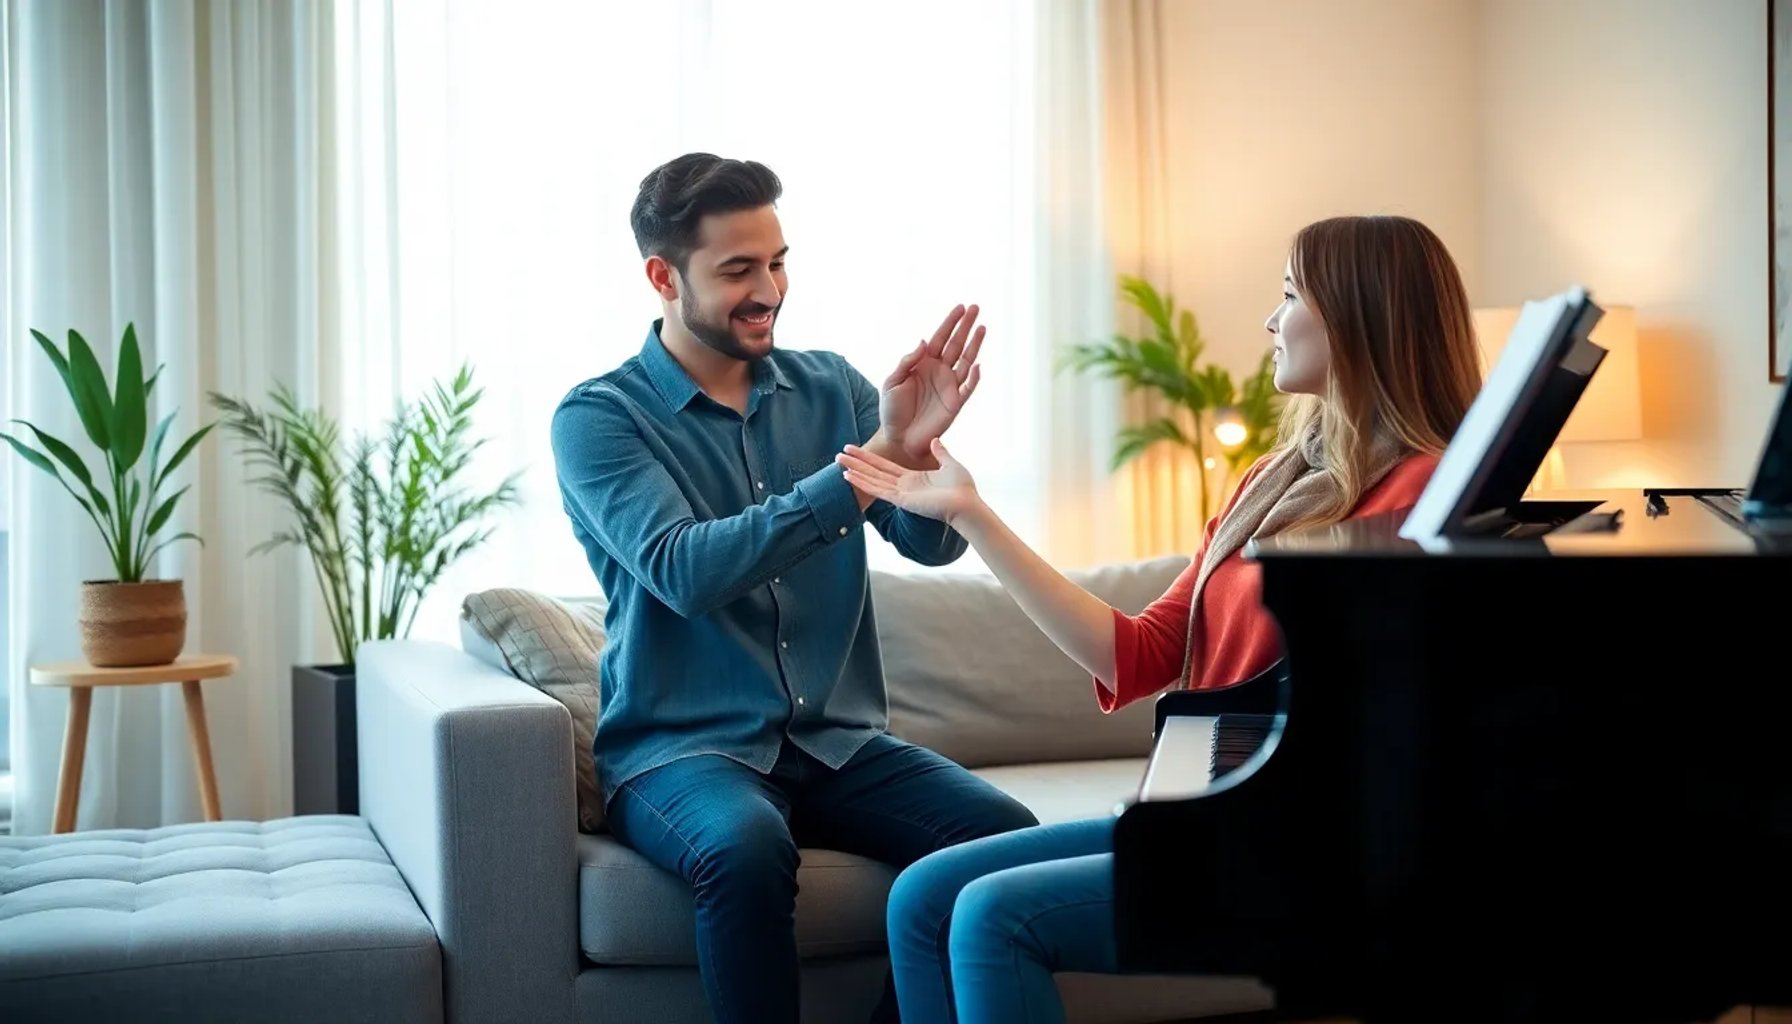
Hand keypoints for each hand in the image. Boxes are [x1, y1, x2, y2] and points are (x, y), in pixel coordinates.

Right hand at [836, 437, 981, 524]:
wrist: (967, 504)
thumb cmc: (962, 489)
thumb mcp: (950, 464)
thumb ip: (940, 452)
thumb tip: (935, 440)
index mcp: (913, 478)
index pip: (885, 466)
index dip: (870, 458)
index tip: (855, 450)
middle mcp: (903, 486)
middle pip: (874, 472)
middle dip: (857, 464)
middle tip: (838, 456)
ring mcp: (901, 494)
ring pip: (872, 480)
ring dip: (855, 472)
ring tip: (838, 464)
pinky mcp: (901, 499)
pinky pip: (878, 490)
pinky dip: (863, 483)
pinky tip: (849, 477)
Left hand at [879, 304, 984, 464]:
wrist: (898, 438)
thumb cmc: (892, 410)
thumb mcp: (892, 382)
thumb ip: (906, 361)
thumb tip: (923, 342)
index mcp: (924, 363)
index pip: (939, 338)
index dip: (949, 323)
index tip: (960, 307)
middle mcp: (939, 371)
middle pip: (956, 344)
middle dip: (966, 326)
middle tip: (975, 308)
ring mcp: (949, 385)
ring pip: (966, 361)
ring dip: (974, 345)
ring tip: (982, 328)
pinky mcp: (955, 402)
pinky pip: (968, 388)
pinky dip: (974, 377)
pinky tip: (978, 365)